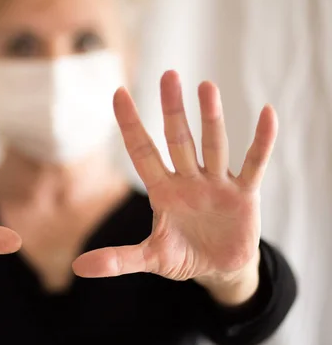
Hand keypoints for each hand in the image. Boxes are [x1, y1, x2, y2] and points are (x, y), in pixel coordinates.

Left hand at [73, 71, 275, 292]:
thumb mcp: (150, 258)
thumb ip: (118, 259)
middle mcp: (188, 180)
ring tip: (206, 87)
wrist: (219, 269)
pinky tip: (266, 114)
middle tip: (169, 74)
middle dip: (173, 110)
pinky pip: (254, 163)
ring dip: (211, 118)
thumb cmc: (182, 256)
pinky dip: (261, 141)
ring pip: (213, 145)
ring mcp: (216, 184)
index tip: (118, 93)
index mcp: (162, 191)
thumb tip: (78, 267)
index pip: (142, 151)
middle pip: (178, 139)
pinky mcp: (244, 194)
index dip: (130, 124)